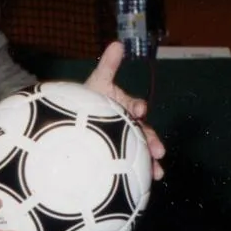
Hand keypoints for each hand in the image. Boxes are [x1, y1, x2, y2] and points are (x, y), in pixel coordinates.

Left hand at [84, 41, 165, 180]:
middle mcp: (127, 124)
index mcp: (124, 107)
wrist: (71, 122)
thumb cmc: (86, 101)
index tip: (138, 110)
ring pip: (140, 152)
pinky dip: (138, 175)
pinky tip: (142, 187)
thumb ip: (108, 66)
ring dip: (151, 162)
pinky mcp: (118, 156)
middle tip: (159, 151)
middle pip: (143, 132)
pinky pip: (130, 166)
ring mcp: (123, 141)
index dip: (138, 108)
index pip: (135, 106)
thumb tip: (118, 43)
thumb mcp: (97, 83)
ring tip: (157, 173)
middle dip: (152, 141)